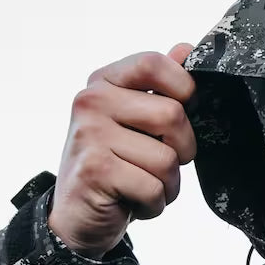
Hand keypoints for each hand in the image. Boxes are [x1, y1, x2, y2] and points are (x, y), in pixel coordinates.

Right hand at [48, 43, 196, 258]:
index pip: (154, 64)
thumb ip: (159, 87)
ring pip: (167, 160)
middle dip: (183, 151)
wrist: (78, 216)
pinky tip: (131, 201)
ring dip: (168, 185)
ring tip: (142, 186)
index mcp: (104, 82)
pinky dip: (154, 204)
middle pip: (173, 115)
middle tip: (160, 164)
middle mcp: (91, 101)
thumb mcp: (136, 123)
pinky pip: (154, 188)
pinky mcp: (95, 169)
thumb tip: (186, 49)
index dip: (184, 89)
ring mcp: (89, 134)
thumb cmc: (115, 166)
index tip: (184, 112)